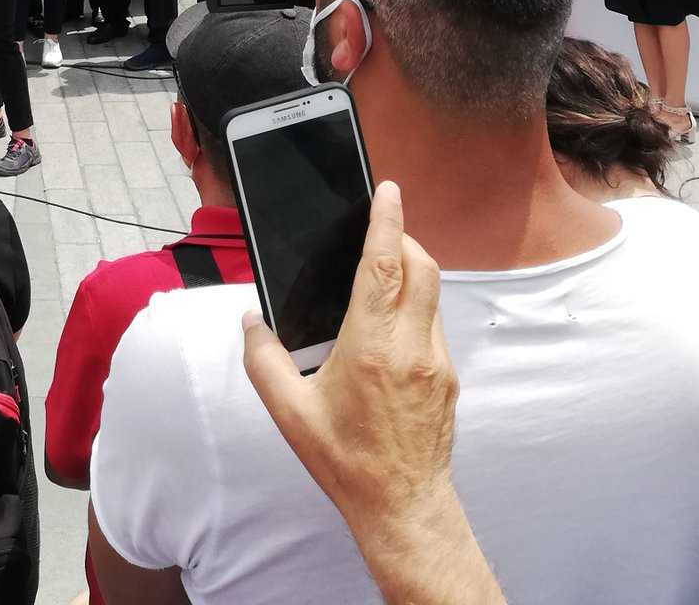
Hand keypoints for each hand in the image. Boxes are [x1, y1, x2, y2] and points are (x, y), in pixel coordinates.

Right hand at [242, 181, 455, 541]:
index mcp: (372, 346)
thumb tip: (250, 321)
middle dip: (402, 239)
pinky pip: (435, 324)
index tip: (386, 190)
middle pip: (420, 268)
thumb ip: (262, 359)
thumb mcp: (289, 412)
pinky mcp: (448, 379)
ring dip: (410, 274)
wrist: (403, 508)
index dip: (387, 221)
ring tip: (379, 278)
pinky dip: (416, 308)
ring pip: (432, 295)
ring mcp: (437, 362)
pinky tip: (389, 328)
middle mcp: (412, 347)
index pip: (386, 265)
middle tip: (378, 232)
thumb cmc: (346, 461)